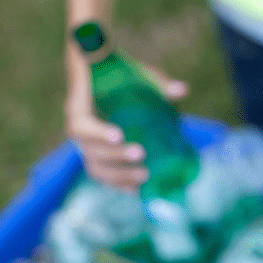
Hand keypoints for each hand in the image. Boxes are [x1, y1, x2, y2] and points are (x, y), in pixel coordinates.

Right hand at [64, 42, 188, 191]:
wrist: (110, 80)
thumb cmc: (122, 74)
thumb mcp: (139, 73)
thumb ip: (157, 81)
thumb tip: (182, 91)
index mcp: (81, 106)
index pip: (81, 124)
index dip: (97, 133)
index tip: (120, 136)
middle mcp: (80, 129)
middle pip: (89, 150)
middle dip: (114, 156)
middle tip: (141, 154)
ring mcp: (88, 145)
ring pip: (95, 167)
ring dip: (118, 176)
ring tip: (144, 175)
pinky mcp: (99, 155)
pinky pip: (103, 174)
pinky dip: (117, 184)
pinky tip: (136, 189)